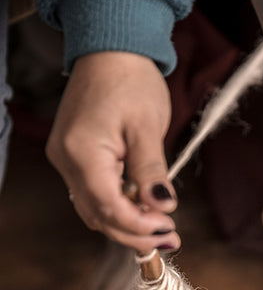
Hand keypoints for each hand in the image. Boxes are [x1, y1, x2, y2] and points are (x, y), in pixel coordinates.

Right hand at [46, 51, 180, 252]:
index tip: (168, 229)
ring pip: (94, 209)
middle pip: (99, 215)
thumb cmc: (130, 80)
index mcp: (83, 152)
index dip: (139, 225)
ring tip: (160, 229)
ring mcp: (66, 160)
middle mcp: (66, 160)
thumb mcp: (148, 127)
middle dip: (134, 233)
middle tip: (168, 238)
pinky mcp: (73, 157)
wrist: (110, 51)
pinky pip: (93, 194)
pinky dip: (118, 207)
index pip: (109, 206)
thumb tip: (162, 206)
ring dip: (126, 223)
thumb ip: (152, 171)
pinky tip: (141, 209)